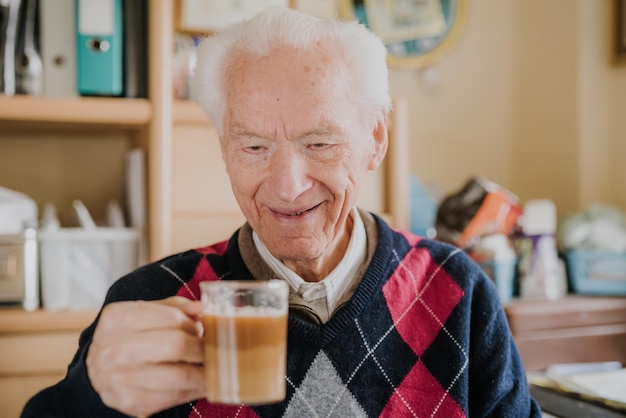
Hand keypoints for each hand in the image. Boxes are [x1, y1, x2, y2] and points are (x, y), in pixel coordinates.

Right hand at [86, 296, 204, 416]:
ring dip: (205, 372)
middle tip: (213, 348)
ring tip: (213, 366)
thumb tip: (205, 308)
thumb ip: (174, 308)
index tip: (202, 328)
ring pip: (180, 375)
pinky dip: (195, 389)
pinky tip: (201, 382)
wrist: (96, 372)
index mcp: (118, 319)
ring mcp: (122, 379)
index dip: (193, 323)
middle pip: (176, 345)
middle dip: (202, 347)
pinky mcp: (133, 402)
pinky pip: (175, 397)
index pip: (171, 317)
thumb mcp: (142, 313)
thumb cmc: (126, 337)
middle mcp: (115, 349)